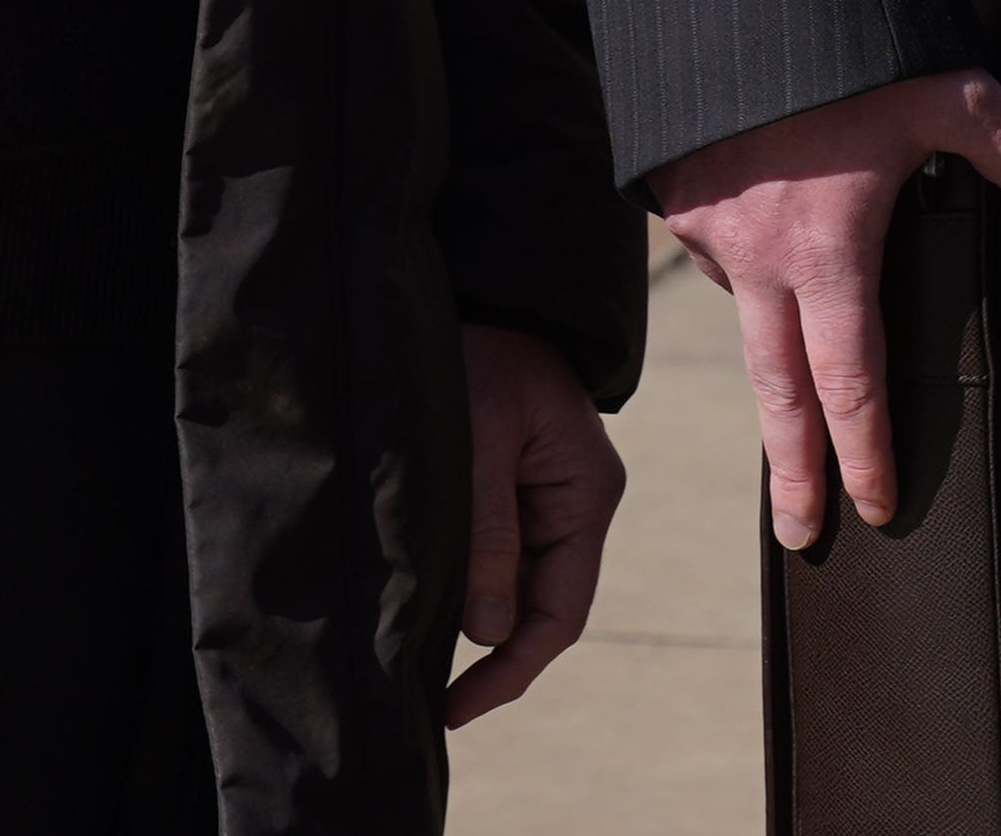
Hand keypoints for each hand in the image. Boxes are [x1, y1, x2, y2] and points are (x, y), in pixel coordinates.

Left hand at [446, 325, 625, 727]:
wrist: (483, 293)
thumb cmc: (480, 355)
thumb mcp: (477, 440)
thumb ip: (488, 533)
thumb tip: (489, 631)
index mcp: (585, 495)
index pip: (559, 612)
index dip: (511, 669)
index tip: (455, 707)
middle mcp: (576, 504)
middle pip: (539, 607)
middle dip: (490, 654)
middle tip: (424, 695)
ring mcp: (548, 497)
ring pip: (514, 585)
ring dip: (474, 618)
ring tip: (415, 657)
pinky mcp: (516, 486)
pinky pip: (498, 554)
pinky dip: (467, 583)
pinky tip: (428, 605)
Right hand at [645, 67, 1000, 550]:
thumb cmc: (836, 46)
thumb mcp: (937, 86)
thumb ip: (996, 136)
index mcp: (826, 254)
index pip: (849, 384)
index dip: (864, 453)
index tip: (875, 504)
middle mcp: (758, 260)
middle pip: (777, 393)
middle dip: (793, 472)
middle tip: (802, 533)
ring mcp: (707, 232)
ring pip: (745, 312)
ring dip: (770, 347)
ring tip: (794, 366)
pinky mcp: (674, 196)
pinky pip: (714, 250)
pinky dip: (741, 262)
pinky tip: (763, 240)